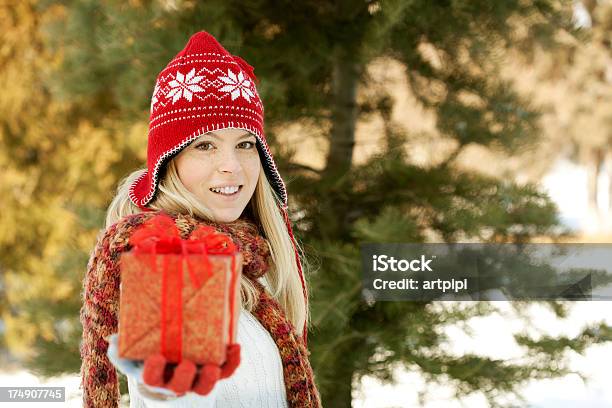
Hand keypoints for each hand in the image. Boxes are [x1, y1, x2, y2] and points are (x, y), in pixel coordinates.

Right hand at [105, 333, 240, 397]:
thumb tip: (114, 340)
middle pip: (179, 386)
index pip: (151, 379)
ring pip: (204, 386)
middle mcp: (175, 381)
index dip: (153, 370)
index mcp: (155, 374)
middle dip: (184, 378)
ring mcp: (196, 378)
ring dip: (210, 379)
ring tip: (214, 367)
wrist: (175, 350)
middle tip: (188, 364)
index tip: (156, 356)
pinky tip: (235, 347)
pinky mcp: (215, 371)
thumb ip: (122, 345)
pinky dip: (232, 362)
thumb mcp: (135, 347)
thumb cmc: (152, 347)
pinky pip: (226, 371)